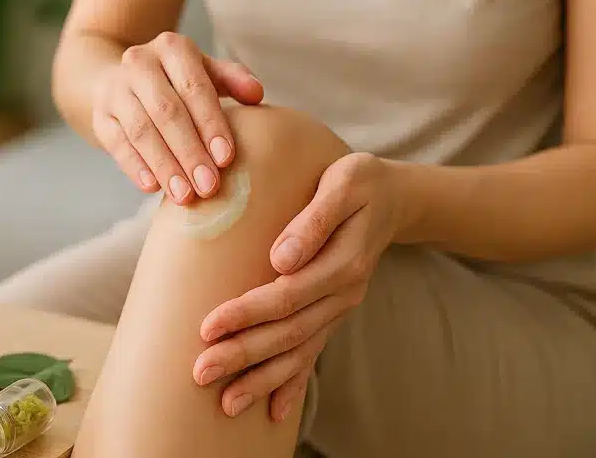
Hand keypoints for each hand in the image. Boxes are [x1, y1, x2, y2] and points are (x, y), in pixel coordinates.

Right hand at [92, 32, 263, 203]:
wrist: (120, 80)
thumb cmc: (176, 81)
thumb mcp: (204, 72)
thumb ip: (233, 80)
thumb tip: (257, 95)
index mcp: (172, 47)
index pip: (194, 87)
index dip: (210, 123)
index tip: (226, 159)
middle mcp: (139, 62)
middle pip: (167, 111)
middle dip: (190, 152)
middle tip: (209, 187)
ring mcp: (115, 89)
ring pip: (141, 130)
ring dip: (164, 165)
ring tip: (185, 196)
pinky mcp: (100, 116)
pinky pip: (117, 143)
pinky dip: (134, 167)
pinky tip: (152, 188)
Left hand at [193, 153, 401, 420]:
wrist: (394, 199)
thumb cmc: (359, 182)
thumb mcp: (344, 184)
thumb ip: (315, 218)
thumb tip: (280, 258)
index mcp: (344, 262)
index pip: (287, 295)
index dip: (247, 313)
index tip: (207, 326)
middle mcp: (344, 293)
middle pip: (288, 332)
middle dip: (243, 355)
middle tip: (200, 372)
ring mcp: (339, 308)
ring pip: (299, 351)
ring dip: (262, 379)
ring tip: (227, 404)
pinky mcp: (333, 313)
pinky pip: (313, 354)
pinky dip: (294, 383)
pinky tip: (274, 412)